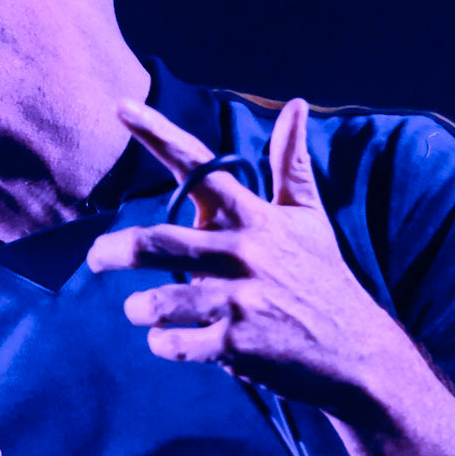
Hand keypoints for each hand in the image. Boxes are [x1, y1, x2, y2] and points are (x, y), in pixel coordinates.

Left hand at [85, 96, 400, 414]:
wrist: (358, 352)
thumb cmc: (325, 278)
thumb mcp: (309, 217)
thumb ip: (292, 163)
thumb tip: (296, 104)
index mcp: (255, 217)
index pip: (200, 166)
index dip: (157, 135)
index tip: (120, 106)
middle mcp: (243, 253)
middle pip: (157, 243)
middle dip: (114, 251)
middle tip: (96, 257)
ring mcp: (239, 300)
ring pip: (158, 302)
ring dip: (139, 308)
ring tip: (139, 309)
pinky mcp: (237, 344)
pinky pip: (176, 344)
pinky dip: (163, 344)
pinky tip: (168, 341)